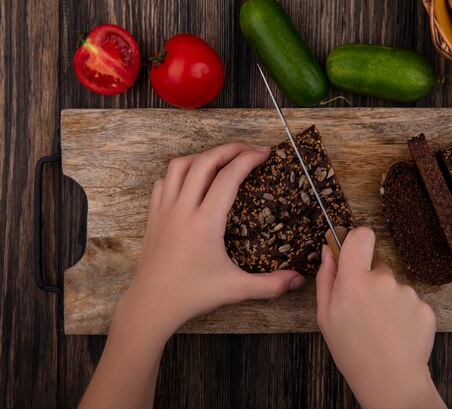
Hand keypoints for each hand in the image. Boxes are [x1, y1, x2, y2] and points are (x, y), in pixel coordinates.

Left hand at [119, 143, 304, 337]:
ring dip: (203, 156)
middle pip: (205, 161)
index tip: (264, 154)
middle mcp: (183, 209)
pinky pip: (164, 181)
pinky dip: (180, 172)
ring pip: (180, 165)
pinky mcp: (154, 216)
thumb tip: (297, 279)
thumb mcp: (235, 290)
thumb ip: (270, 284)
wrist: (151, 305)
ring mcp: (165, 210)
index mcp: (205, 222)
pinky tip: (192, 180)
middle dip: (230, 149)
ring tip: (222, 160)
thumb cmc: (191, 295)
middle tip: (250, 150)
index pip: (229, 177)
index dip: (248, 159)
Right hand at [316, 227, 446, 408]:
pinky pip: (410, 300)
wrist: (390, 381)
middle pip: (377, 266)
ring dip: (388, 299)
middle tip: (365, 310)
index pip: (362, 236)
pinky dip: (404, 312)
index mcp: (354, 282)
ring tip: (381, 326)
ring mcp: (407, 294)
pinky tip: (396, 332)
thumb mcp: (326, 316)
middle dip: (371, 281)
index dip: (358, 240)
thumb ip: (326, 278)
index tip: (355, 251)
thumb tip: (329, 250)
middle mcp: (383, 281)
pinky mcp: (424, 306)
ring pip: (394, 285)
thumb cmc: (353, 352)